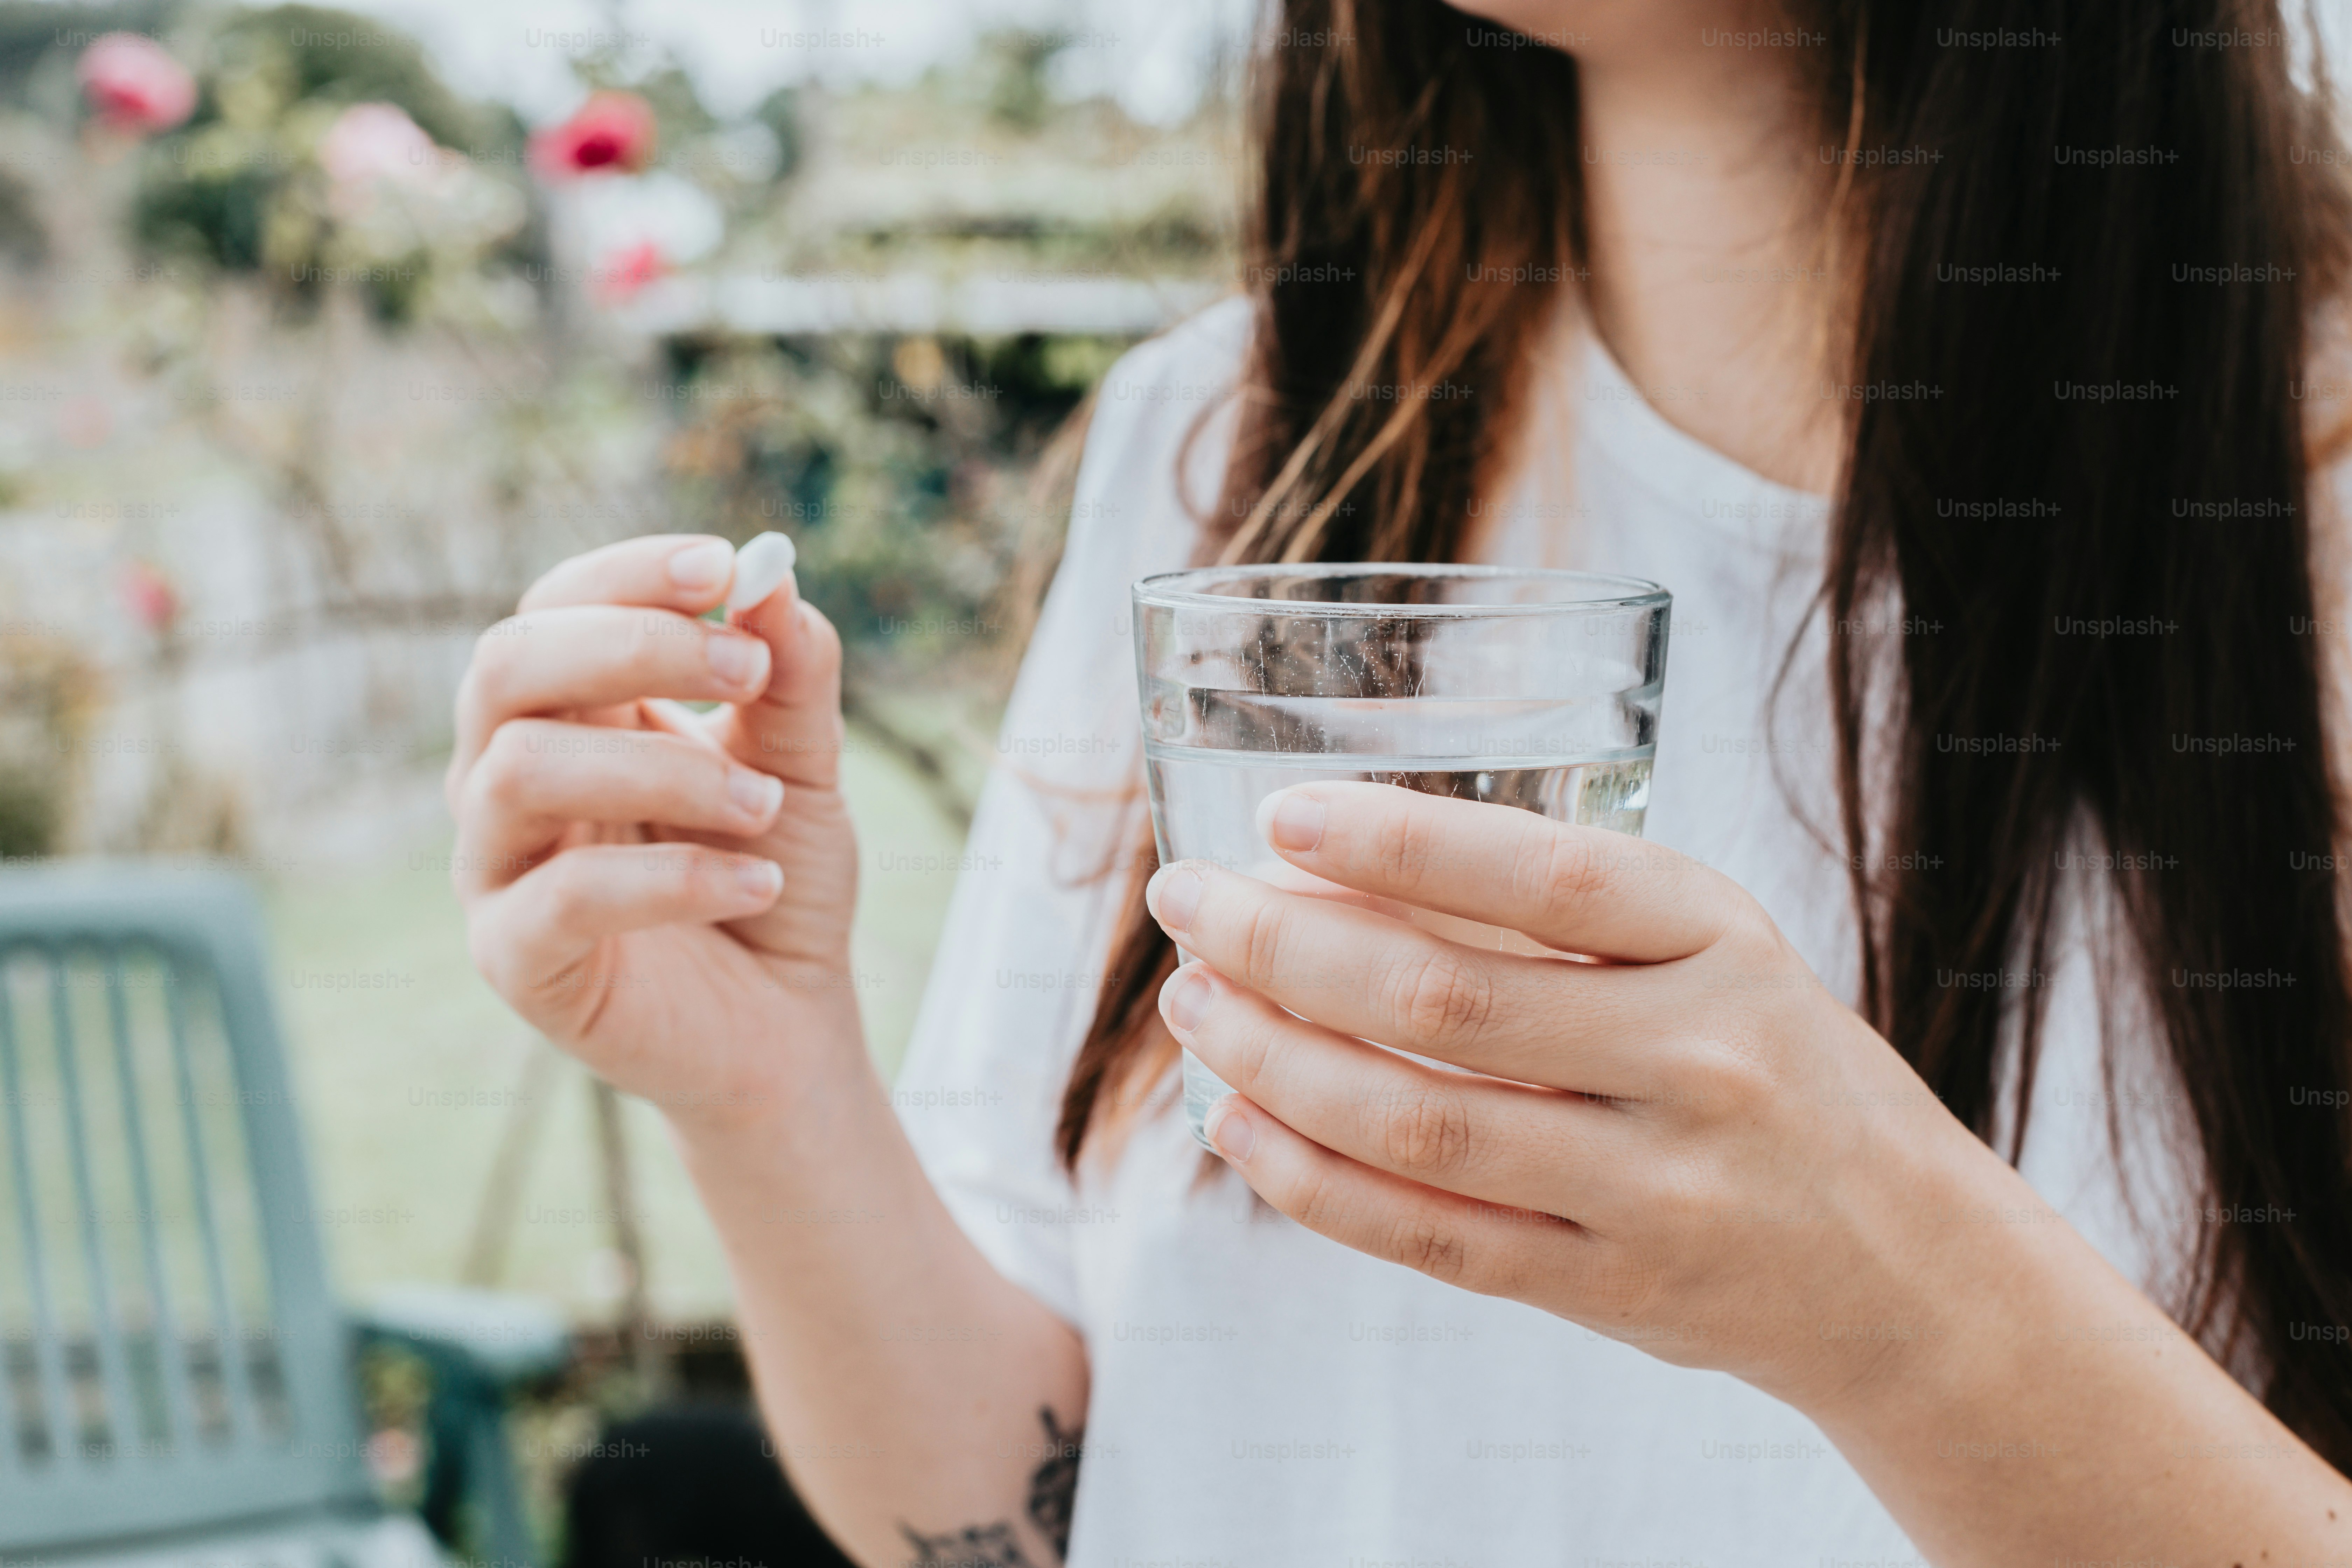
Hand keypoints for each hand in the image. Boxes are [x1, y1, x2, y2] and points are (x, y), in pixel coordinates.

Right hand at [448, 533, 857, 1130]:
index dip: (628, 575)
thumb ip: (791, 674)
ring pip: (519, 770)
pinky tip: (757, 882)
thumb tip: (772, 575)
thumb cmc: (776, 878)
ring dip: (664, 768)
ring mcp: (496, 869)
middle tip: (749, 672)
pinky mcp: (514, 959)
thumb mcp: (804, 765)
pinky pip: (565, 894)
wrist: (789, 1025)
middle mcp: (506, 778)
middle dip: (632, 648)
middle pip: (505, 665)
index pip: (554, 606)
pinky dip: (675, 878)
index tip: (726, 568)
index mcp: (568, 714)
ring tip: (765, 805)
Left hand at [1144, 781, 2019, 1413]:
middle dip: (1283, 947)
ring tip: (1194, 1006)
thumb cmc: (1776, 1071)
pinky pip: (1429, 1236)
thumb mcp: (1714, 955)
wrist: (1909, 1266)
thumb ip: (1559, 923)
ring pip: (1417, 1125)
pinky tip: (1236, 1126)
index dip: (1397, 842)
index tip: (1276, 817)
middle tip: (1187, 904)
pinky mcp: (1610, 1288)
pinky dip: (1312, 1181)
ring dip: (1274, 1062)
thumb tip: (1331, 878)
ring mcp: (1656, 1186)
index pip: (1540, 876)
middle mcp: (1698, 1059)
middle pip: (1445, 1003)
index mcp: (1722, 940)